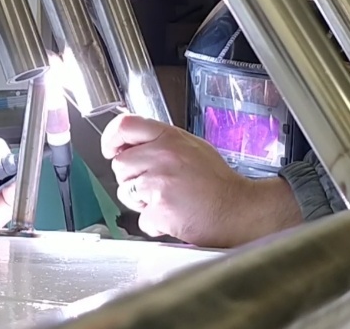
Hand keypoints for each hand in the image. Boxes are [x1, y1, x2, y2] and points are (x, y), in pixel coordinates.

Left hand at [102, 114, 301, 247]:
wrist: (239, 209)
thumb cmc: (219, 182)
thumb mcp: (192, 147)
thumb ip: (162, 142)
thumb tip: (133, 145)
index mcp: (169, 138)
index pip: (125, 126)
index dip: (111, 138)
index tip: (110, 149)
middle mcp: (161, 157)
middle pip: (120, 165)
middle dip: (132, 178)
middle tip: (154, 185)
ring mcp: (159, 184)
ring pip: (126, 192)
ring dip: (141, 201)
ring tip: (167, 200)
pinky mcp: (160, 210)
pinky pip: (141, 219)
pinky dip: (154, 223)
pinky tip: (173, 216)